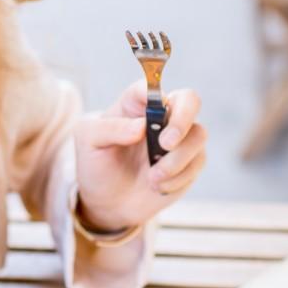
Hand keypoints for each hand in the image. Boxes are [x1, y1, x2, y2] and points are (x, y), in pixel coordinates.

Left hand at [73, 79, 206, 232]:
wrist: (108, 201)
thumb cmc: (97, 163)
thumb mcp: (89, 141)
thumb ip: (109, 128)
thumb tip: (140, 127)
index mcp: (136, 103)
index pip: (150, 86)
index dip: (153, 93)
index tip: (150, 107)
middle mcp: (163, 115)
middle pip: (190, 100)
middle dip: (182, 119)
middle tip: (165, 143)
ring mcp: (180, 138)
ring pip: (198, 134)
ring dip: (176, 159)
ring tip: (152, 178)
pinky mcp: (190, 161)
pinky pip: (196, 163)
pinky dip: (177, 178)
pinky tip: (157, 186)